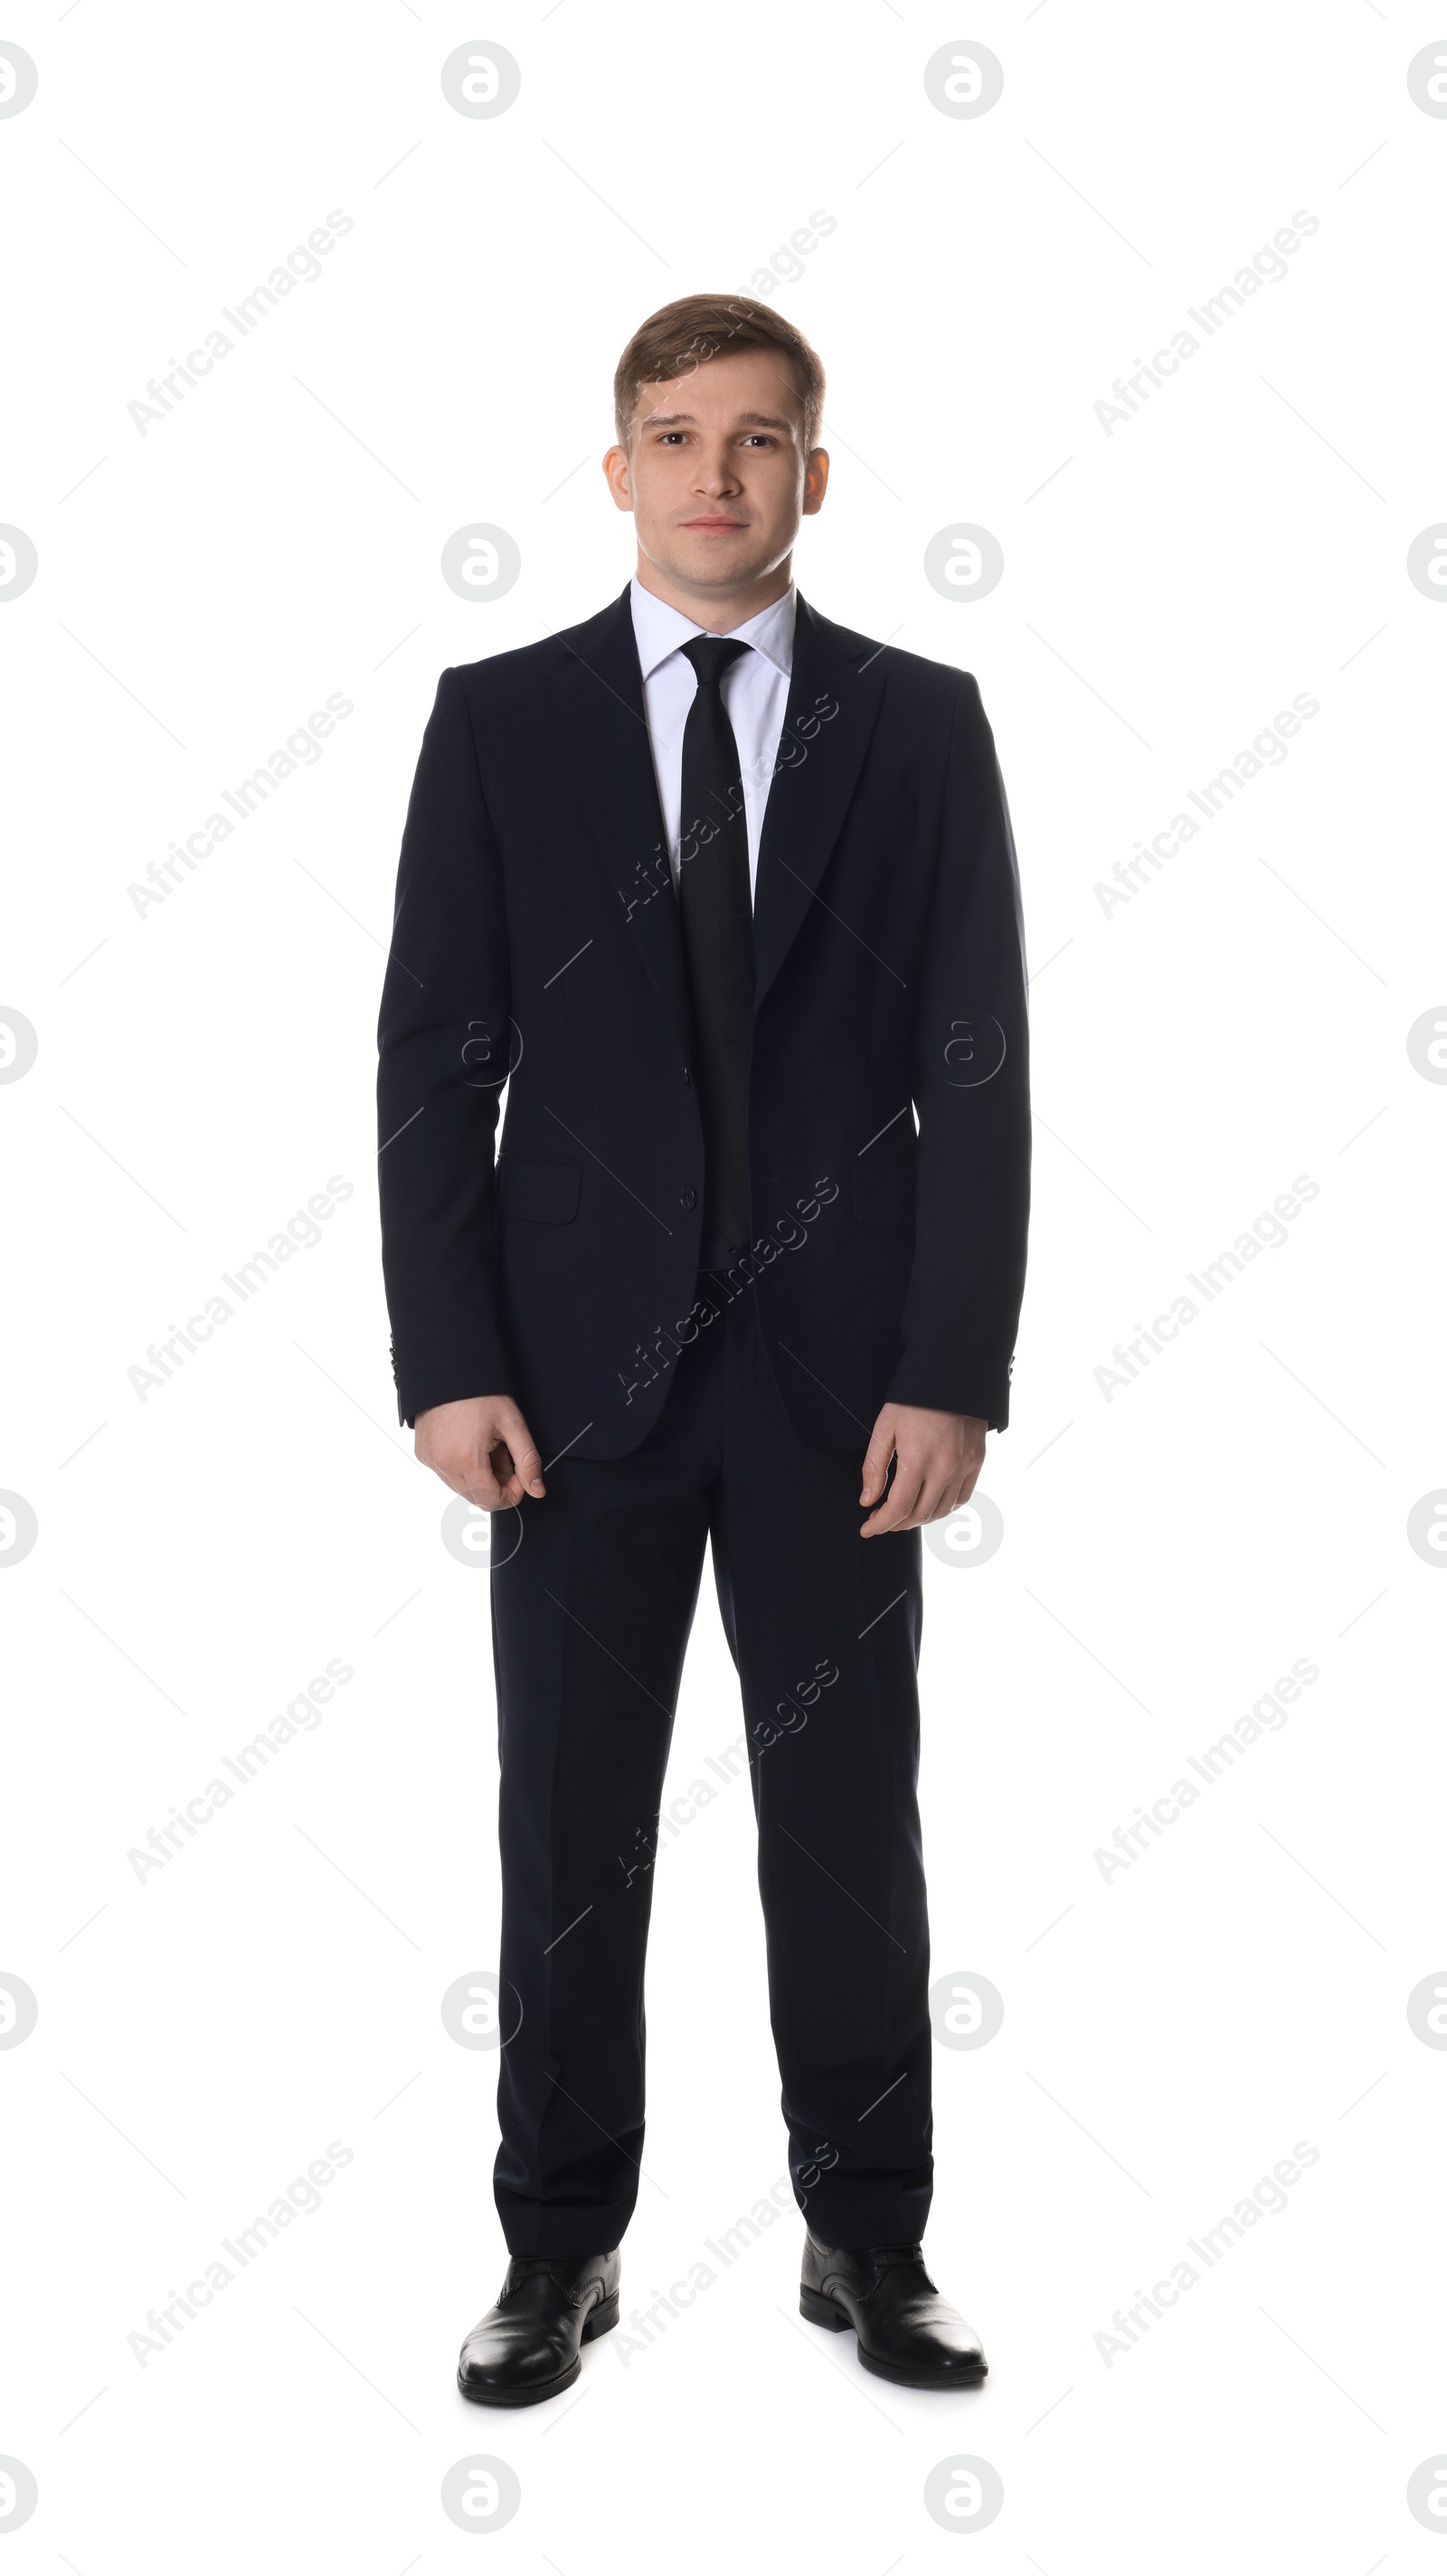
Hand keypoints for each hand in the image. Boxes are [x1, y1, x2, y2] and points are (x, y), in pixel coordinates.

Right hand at [414, 1395, 544, 1508]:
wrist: (450, 1369)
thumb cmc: (481, 1393)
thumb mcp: (513, 1424)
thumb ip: (528, 1461)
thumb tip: (537, 1490)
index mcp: (467, 1459)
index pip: (491, 1501)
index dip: (511, 1494)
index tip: (519, 1475)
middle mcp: (444, 1464)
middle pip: (476, 1497)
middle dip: (496, 1483)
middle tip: (504, 1454)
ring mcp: (430, 1460)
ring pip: (461, 1488)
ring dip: (479, 1476)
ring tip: (487, 1446)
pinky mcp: (422, 1454)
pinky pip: (446, 1474)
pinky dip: (461, 1467)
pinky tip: (469, 1443)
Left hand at [859, 1402, 984, 1536]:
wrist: (952, 1376)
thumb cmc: (914, 1400)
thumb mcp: (885, 1428)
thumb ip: (874, 1467)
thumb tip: (867, 1501)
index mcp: (918, 1460)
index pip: (898, 1508)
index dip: (880, 1524)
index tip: (867, 1530)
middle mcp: (944, 1468)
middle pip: (919, 1514)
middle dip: (896, 1524)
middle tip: (881, 1520)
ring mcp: (964, 1467)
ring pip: (941, 1510)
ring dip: (919, 1519)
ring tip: (903, 1513)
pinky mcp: (977, 1461)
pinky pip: (962, 1498)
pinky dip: (945, 1508)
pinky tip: (931, 1503)